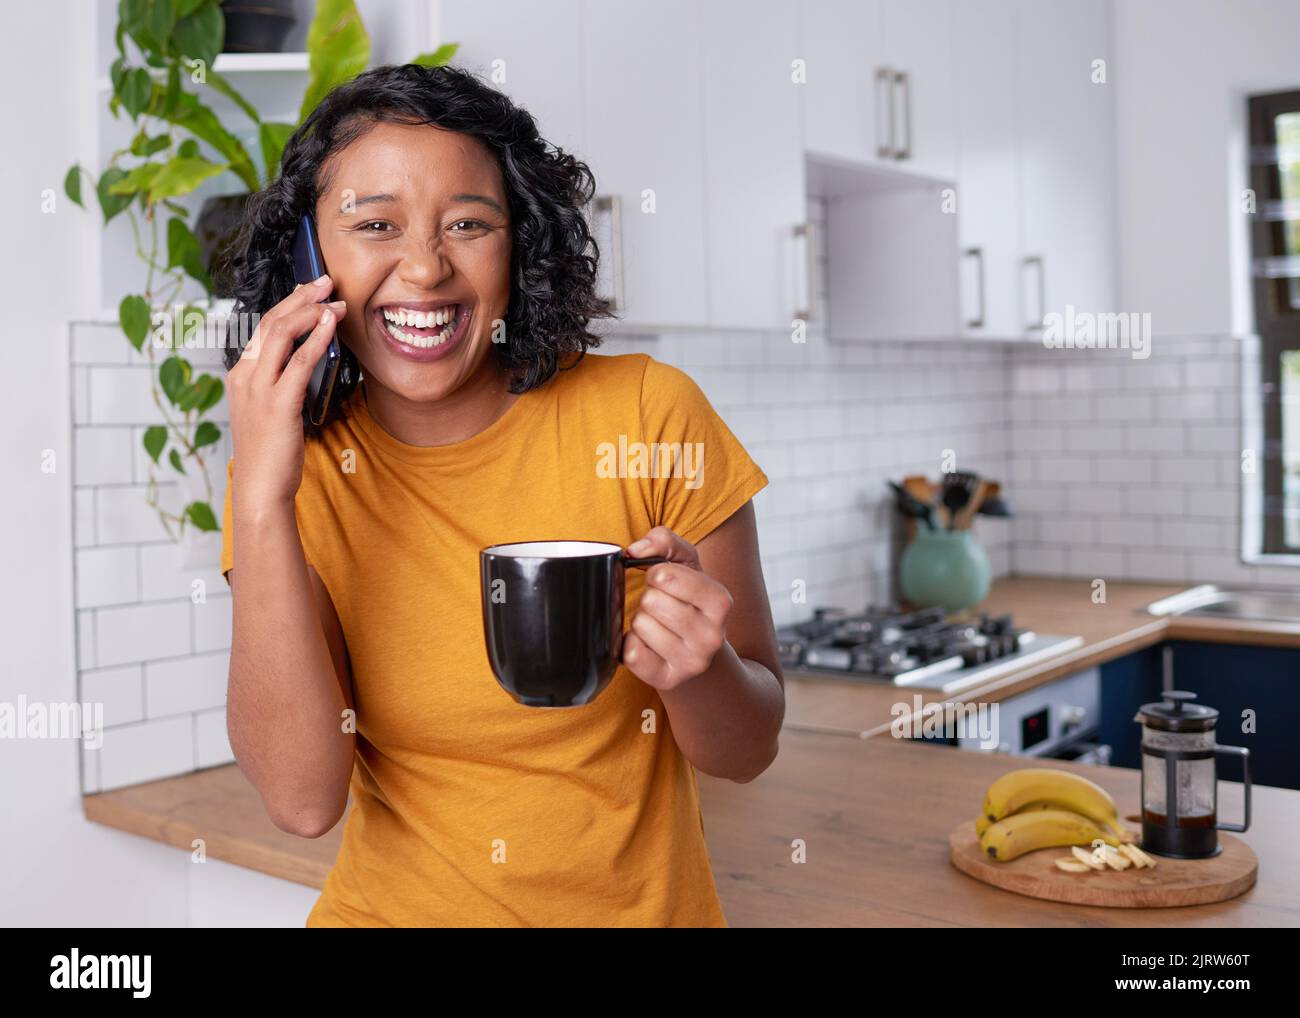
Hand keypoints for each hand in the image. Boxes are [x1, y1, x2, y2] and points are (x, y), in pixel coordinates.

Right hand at [227, 275, 346, 508]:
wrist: (260, 488)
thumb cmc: (270, 454)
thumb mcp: (270, 411)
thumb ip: (283, 385)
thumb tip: (308, 363)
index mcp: (240, 376)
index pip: (262, 328)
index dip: (289, 305)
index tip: (312, 292)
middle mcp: (244, 376)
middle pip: (270, 322)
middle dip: (300, 297)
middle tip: (326, 282)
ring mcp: (258, 389)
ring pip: (280, 333)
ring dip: (310, 311)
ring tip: (334, 300)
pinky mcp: (278, 403)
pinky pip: (299, 362)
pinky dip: (316, 338)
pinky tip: (331, 325)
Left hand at [622, 526, 733, 691]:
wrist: (698, 649)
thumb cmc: (687, 598)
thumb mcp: (684, 562)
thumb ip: (663, 540)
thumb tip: (635, 551)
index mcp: (721, 602)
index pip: (665, 575)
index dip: (656, 574)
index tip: (665, 582)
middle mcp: (712, 636)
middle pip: (650, 602)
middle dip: (649, 599)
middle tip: (662, 607)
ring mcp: (692, 662)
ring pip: (640, 626)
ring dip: (641, 622)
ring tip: (658, 625)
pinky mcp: (669, 679)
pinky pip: (632, 654)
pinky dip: (631, 645)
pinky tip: (648, 644)